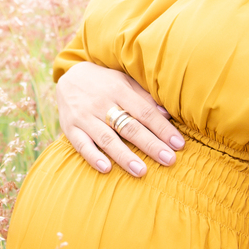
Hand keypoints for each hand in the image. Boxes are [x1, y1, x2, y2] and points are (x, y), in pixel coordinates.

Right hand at [56, 62, 183, 175]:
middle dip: (150, 144)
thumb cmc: (105, 82)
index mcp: (119, 90)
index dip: (162, 128)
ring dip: (124, 156)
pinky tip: (106, 168)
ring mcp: (84, 116)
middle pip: (129, 127)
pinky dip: (93, 156)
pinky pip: (81, 144)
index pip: (145, 112)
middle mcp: (101, 103)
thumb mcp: (125, 81)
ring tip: (141, 171)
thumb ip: (144, 98)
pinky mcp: (70, 128)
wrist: (69, 76)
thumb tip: (167, 114)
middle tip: (169, 160)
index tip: (178, 144)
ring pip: (106, 138)